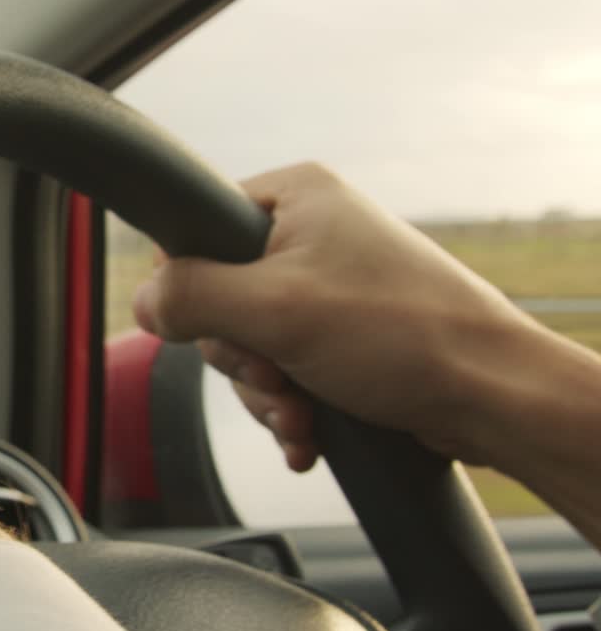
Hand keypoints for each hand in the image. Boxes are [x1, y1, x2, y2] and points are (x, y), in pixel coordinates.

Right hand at [132, 162, 537, 468]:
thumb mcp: (273, 309)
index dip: (195, 292)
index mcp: (294, 196)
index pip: (195, 234)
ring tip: (302, 417)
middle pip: (219, 300)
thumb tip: (140, 302)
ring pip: (249, 346)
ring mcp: (326, 286)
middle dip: (242, 360)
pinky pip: (283, 369)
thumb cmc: (400, 334)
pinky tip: (308, 434)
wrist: (490, 395)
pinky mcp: (341, 335)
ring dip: (266, 394)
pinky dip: (289, 407)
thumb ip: (190, 297)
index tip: (231, 330)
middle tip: (278, 378)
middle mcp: (309, 232)